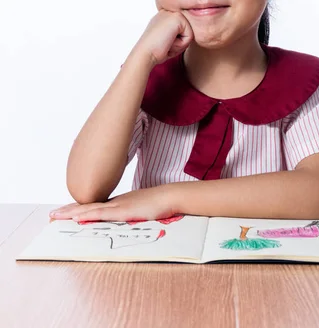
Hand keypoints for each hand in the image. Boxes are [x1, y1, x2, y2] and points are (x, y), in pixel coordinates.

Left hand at [49, 185, 176, 222]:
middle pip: (87, 206)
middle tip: (52, 216)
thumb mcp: (140, 209)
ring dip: (71, 213)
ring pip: (90, 209)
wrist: (169, 196)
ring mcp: (118, 205)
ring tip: (56, 216)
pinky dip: (88, 216)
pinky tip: (77, 218)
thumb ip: (129, 214)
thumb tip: (123, 219)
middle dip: (68, 211)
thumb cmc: (158, 204)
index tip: (63, 212)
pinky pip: (102, 214)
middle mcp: (114, 202)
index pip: (92, 206)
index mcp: (118, 203)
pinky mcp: (123, 212)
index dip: (77, 209)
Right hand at [135, 9, 193, 66]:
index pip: (183, 30)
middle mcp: (168, 12)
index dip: (176, 42)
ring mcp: (172, 12)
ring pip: (190, 33)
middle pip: (187, 31)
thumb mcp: (167, 39)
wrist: (145, 54)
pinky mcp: (177, 17)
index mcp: (164, 16)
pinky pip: (190, 36)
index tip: (162, 43)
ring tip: (166, 43)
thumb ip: (177, 34)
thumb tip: (190, 36)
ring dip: (180, 44)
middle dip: (179, 42)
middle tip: (164, 44)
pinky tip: (168, 42)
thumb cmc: (154, 51)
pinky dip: (181, 44)